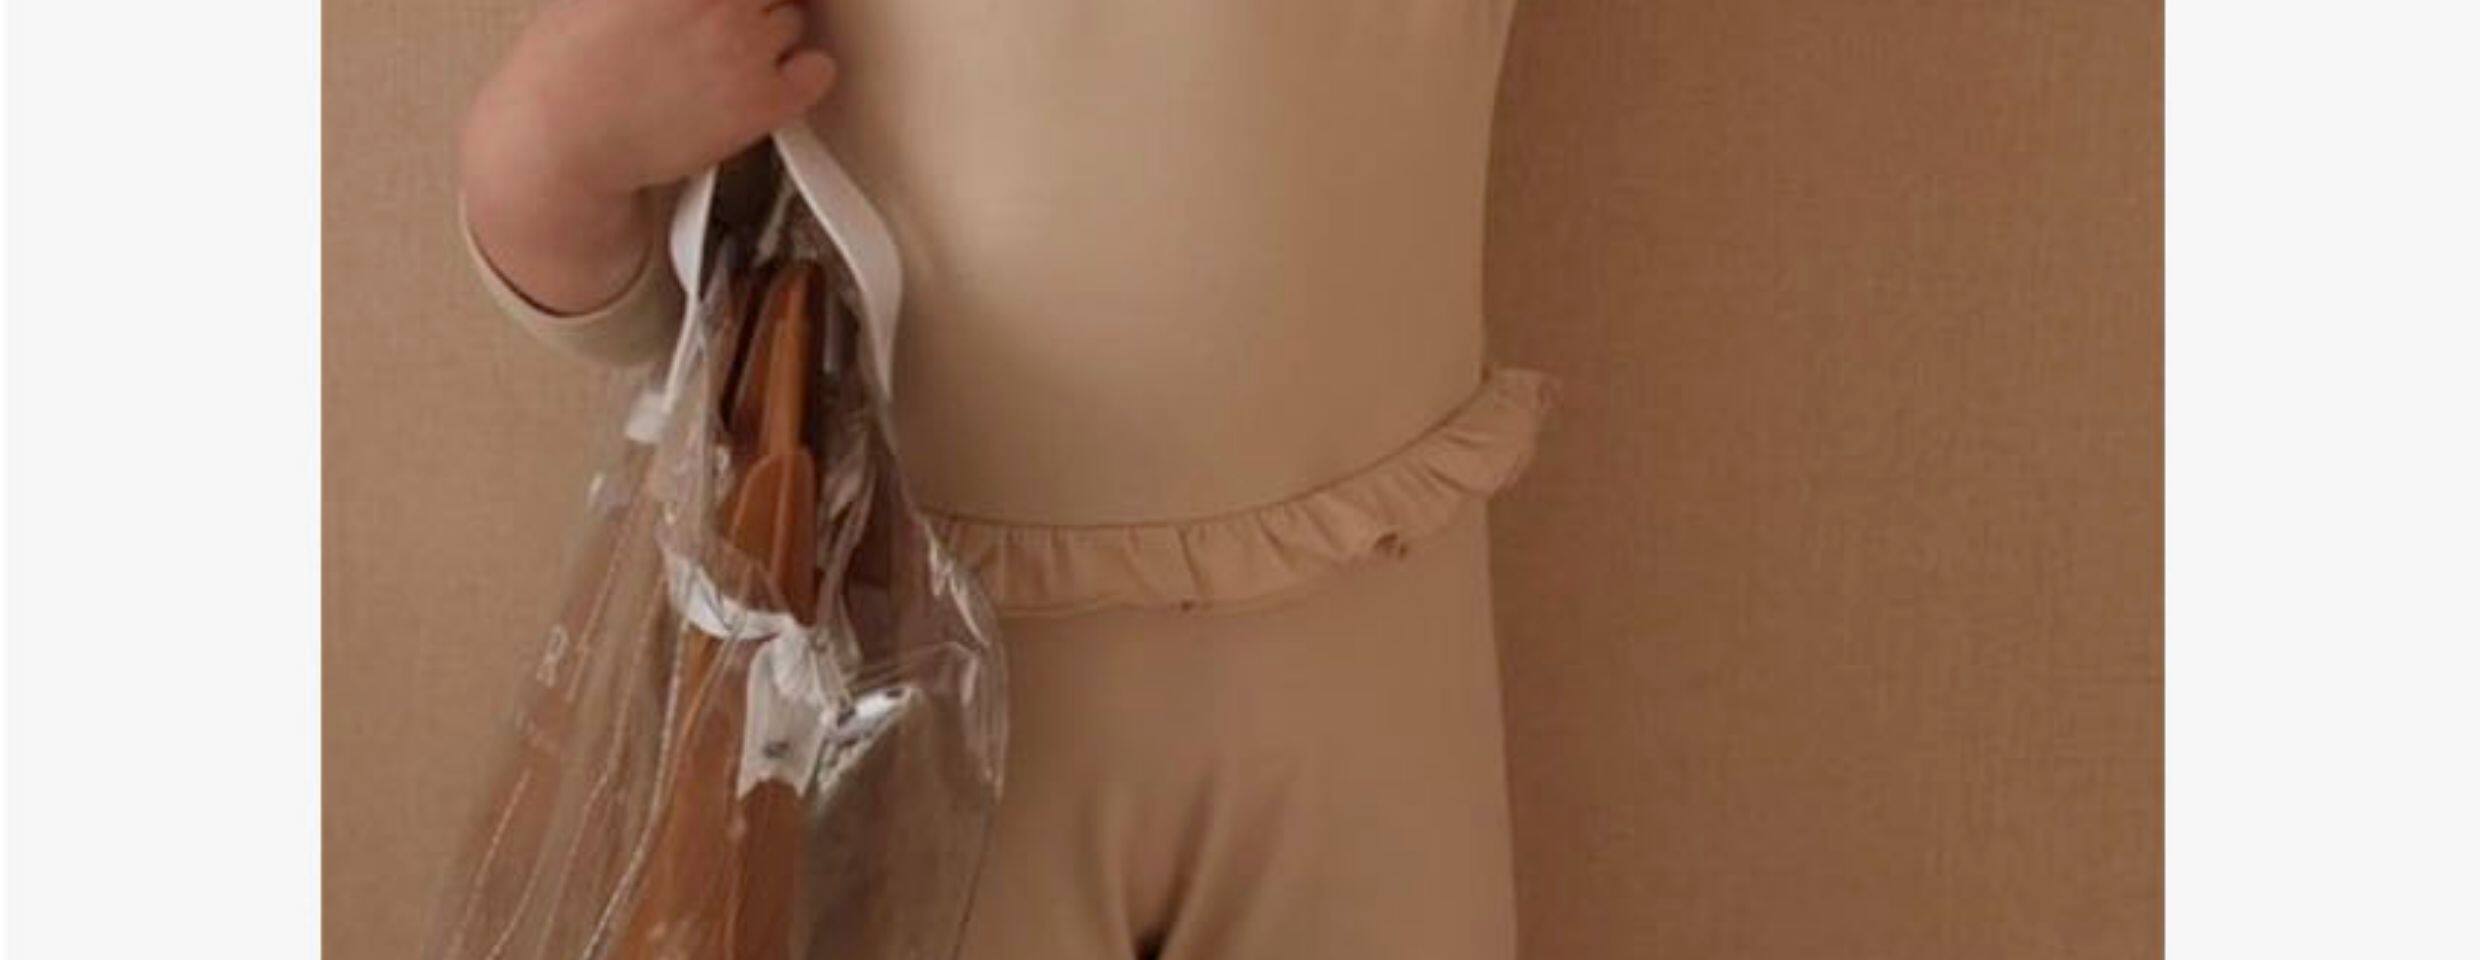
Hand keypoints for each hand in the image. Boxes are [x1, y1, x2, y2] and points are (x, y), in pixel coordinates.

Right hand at [460, 0, 836, 312]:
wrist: (562, 139)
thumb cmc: (567, 67)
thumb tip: (681, 1)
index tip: (730, 4)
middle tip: (727, 19)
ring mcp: (744, 46)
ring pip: (793, 17)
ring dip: (771, 31)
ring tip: (728, 55)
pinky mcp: (763, 100)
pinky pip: (819, 71)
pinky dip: (805, 72)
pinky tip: (773, 80)